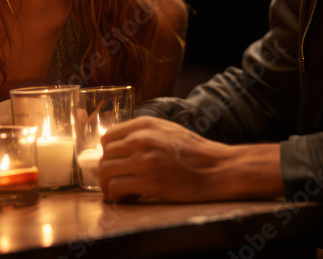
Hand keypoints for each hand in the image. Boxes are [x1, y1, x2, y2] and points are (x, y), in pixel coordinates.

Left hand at [99, 116, 237, 201]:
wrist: (218, 168)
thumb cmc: (195, 152)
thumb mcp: (168, 130)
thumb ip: (144, 134)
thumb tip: (120, 147)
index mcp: (145, 124)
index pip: (108, 138)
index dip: (107, 154)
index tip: (114, 165)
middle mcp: (142, 139)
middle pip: (104, 156)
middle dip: (107, 172)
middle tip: (116, 182)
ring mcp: (145, 160)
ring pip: (106, 172)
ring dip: (108, 185)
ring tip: (120, 192)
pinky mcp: (150, 182)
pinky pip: (117, 188)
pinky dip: (117, 195)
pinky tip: (129, 198)